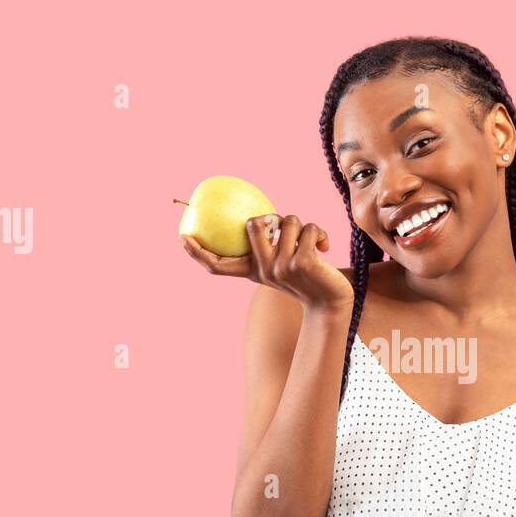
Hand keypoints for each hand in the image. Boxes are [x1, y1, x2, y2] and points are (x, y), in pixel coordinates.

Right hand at [181, 214, 353, 313]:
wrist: (333, 300)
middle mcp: (263, 271)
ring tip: (312, 244)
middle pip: (253, 224)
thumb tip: (259, 219)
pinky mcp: (302, 262)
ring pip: (287, 220)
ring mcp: (281, 267)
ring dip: (304, 226)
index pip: (219, 266)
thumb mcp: (283, 263)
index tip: (182, 237)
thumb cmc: (309, 277)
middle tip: (288, 230)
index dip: (198, 253)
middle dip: (272, 217)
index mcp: (253, 272)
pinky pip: (308, 227)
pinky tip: (325, 247)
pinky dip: (319, 232)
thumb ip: (269, 246)